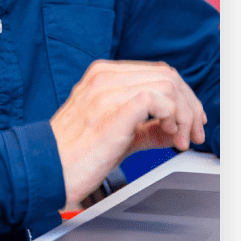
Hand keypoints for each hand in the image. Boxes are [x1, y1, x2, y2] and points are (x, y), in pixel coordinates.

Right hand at [50, 60, 206, 208]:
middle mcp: (104, 76)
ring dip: (184, 114)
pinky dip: (173, 116)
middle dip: (190, 106)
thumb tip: (173, 130)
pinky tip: (168, 134)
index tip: (189, 123)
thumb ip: (145, 128)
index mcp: (103, 76)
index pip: (157, 72)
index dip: (182, 97)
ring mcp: (107, 90)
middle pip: (167, 75)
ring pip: (168, 84)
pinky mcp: (112, 109)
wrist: (47, 168)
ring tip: (179, 138)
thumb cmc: (73, 154)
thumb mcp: (114, 133)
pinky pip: (158, 98)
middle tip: (193, 133)